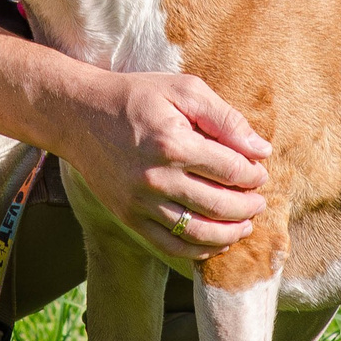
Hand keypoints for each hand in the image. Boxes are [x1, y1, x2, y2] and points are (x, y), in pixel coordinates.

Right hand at [52, 68, 270, 259]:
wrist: (79, 115)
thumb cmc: (136, 97)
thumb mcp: (183, 89)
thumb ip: (225, 118)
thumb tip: (261, 150)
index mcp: (174, 143)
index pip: (231, 170)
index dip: (253, 175)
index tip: (259, 173)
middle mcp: (157, 178)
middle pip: (219, 205)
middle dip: (248, 207)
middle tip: (259, 202)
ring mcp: (140, 202)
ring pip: (198, 232)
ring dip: (230, 234)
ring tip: (245, 225)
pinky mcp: (128, 217)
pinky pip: (170, 245)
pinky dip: (199, 251)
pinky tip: (216, 242)